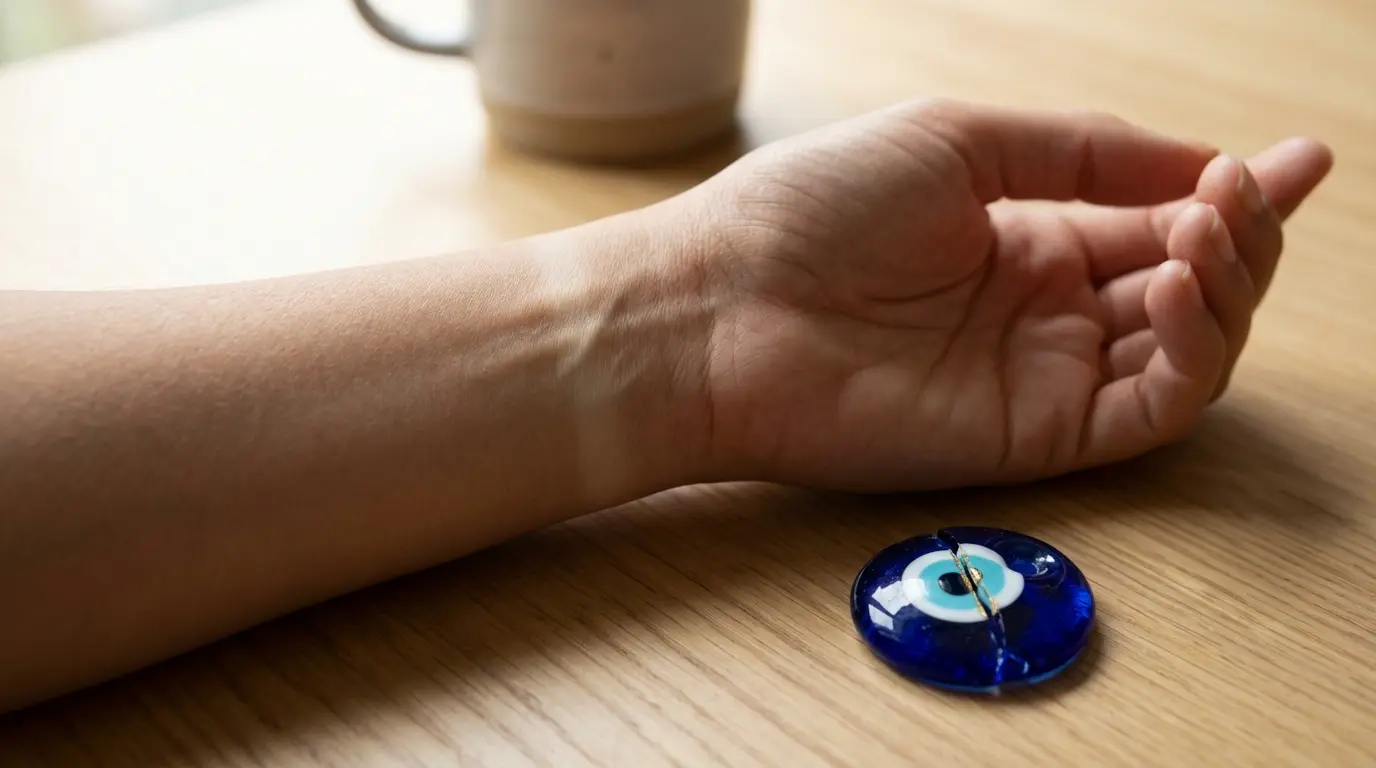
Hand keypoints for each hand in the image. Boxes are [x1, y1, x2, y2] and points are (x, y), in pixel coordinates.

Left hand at [685, 99, 1332, 490]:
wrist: (720, 308)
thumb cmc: (809, 210)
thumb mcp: (958, 142)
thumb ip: (1082, 155)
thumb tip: (1199, 161)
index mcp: (1022, 236)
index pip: (1154, 218)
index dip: (1232, 191)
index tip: (1299, 159)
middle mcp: (1040, 309)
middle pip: (1185, 284)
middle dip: (1239, 234)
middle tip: (1246, 190)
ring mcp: (1040, 375)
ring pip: (1185, 348)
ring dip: (1226, 287)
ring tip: (1208, 230)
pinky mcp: (1034, 437)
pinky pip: (1149, 408)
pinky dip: (1192, 353)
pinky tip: (1176, 289)